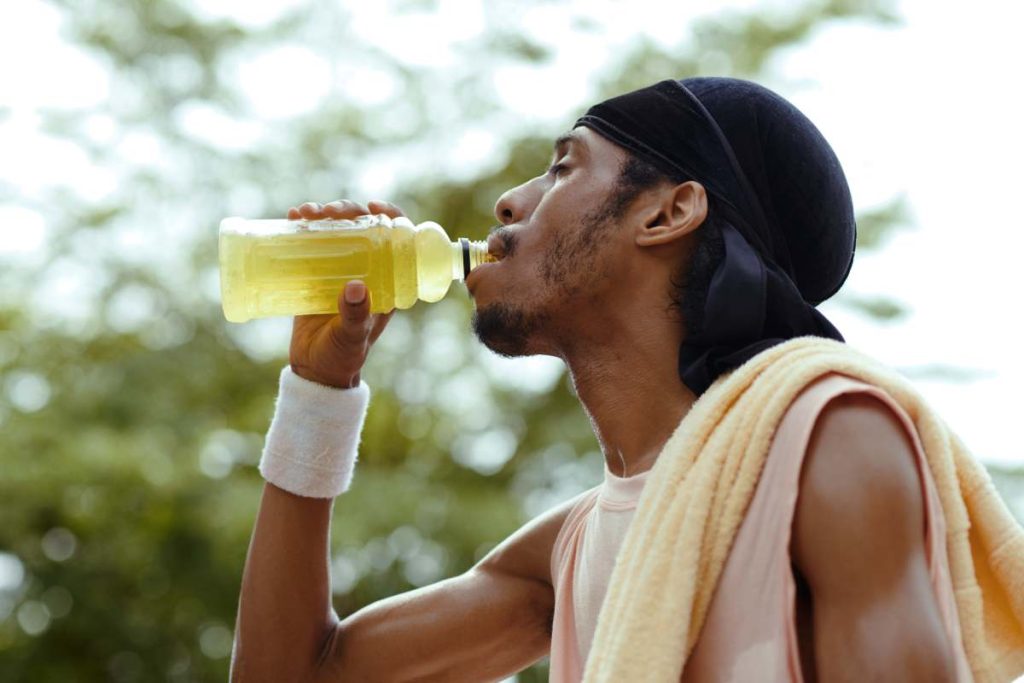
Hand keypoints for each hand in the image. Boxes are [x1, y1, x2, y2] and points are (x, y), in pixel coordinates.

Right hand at [286, 199, 401, 387]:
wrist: (315, 371)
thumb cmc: (343, 357)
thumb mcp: (352, 337)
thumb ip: (355, 316)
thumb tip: (355, 287)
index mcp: (388, 282)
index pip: (398, 240)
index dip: (391, 216)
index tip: (373, 207)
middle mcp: (367, 271)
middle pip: (364, 228)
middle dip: (347, 211)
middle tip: (327, 212)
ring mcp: (341, 270)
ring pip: (338, 231)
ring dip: (323, 215)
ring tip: (304, 213)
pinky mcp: (316, 275)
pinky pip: (313, 244)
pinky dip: (304, 228)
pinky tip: (292, 218)